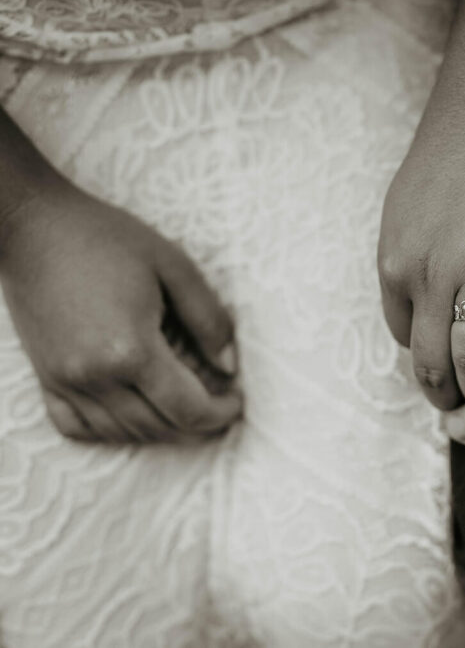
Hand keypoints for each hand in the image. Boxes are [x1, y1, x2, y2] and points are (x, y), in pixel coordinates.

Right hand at [0, 176, 241, 441]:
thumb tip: (229, 366)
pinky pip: (77, 427)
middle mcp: (94, 376)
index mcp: (131, 349)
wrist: (33, 225)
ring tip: (186, 407)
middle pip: (158, 427)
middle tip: (221, 405)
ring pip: (121, 433)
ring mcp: (64, 381)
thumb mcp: (175, 267)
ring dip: (161, 429)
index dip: (221, 413)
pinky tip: (136, 410)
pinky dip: (112, 430)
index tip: (237, 400)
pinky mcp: (45, 377)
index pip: (187, 409)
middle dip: (198, 424)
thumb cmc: (107, 238)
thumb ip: (209, 319)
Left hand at [378, 105, 464, 407]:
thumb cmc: (446, 159)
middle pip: (436, 362)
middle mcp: (432, 275)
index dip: (427, 362)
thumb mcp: (403, 215)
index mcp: (397, 265)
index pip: (406, 339)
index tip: (445, 371)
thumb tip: (415, 314)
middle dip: (450, 396)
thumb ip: (407, 266)